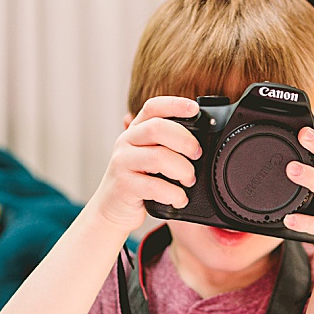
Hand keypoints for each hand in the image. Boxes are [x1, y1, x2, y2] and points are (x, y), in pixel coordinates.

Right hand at [88, 97, 202, 234]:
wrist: (111, 209)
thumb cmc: (138, 182)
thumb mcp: (149, 158)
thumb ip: (168, 146)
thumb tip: (202, 145)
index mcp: (136, 130)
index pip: (153, 107)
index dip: (175, 104)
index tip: (195, 109)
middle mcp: (126, 142)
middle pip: (157, 128)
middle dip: (185, 140)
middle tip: (197, 154)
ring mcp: (122, 162)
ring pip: (158, 157)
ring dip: (183, 169)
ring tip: (189, 180)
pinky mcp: (123, 185)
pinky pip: (154, 186)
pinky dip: (174, 194)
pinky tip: (180, 198)